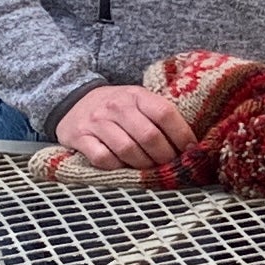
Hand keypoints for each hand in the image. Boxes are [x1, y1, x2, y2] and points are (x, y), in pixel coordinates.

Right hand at [56, 82, 193, 175]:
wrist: (73, 101)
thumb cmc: (116, 108)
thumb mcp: (138, 102)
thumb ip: (160, 117)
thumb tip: (191, 145)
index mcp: (137, 95)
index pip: (165, 113)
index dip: (182, 135)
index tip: (190, 150)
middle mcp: (116, 106)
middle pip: (149, 136)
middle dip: (164, 156)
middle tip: (170, 165)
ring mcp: (97, 122)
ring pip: (127, 149)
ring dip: (143, 165)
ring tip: (149, 169)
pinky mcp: (80, 137)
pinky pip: (103, 158)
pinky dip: (116, 167)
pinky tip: (122, 167)